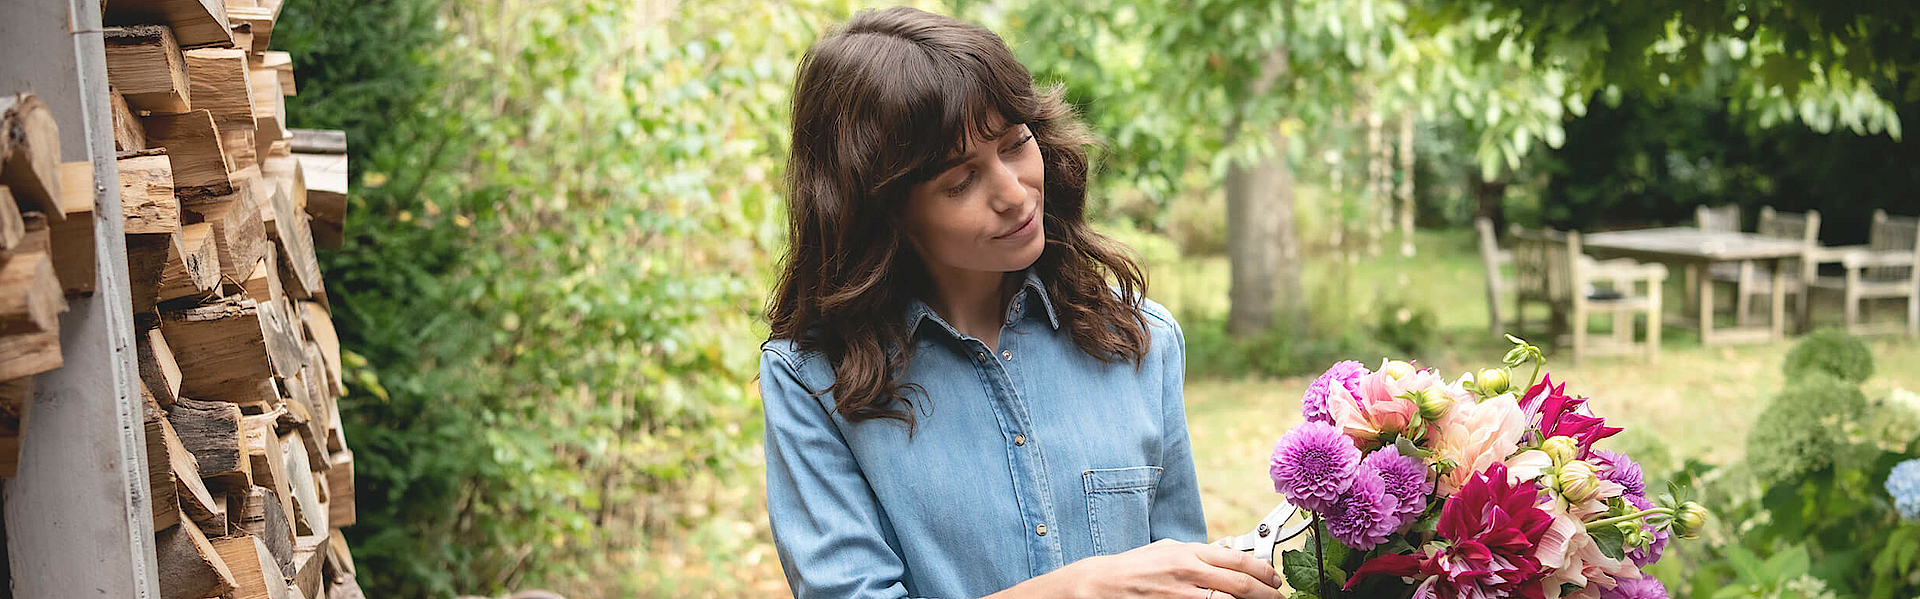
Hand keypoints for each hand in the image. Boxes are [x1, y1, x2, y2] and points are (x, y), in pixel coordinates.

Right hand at [999, 539, 1284, 598]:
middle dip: (1267, 596)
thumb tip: (1225, 559)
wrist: (1097, 585)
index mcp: (1188, 553)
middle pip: (1242, 586)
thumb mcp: (1164, 551)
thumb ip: (1195, 555)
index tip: (1275, 581)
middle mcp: (1188, 573)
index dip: (1264, 573)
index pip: (1239, 561)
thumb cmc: (1130, 569)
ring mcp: (1181, 596)